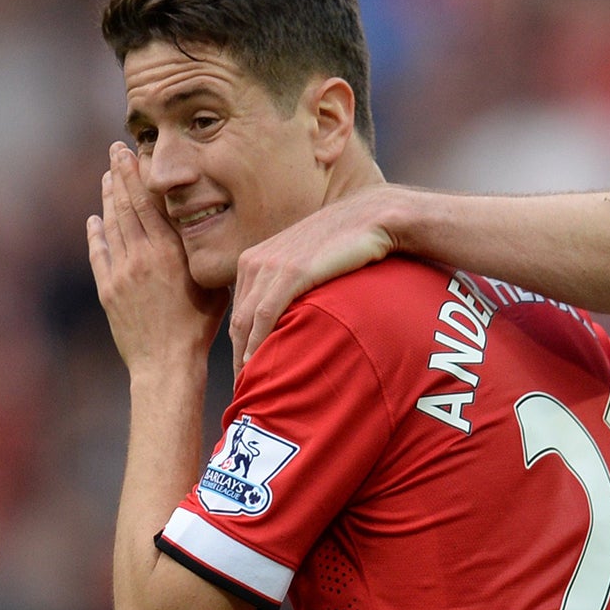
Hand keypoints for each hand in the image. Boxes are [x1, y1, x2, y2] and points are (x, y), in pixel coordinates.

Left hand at [87, 143, 226, 371]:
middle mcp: (142, 257)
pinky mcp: (108, 291)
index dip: (136, 174)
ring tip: (107, 178)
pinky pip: (99, 254)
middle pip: (126, 206)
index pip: (148, 202)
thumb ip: (204, 254)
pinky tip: (94, 220)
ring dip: (108, 199)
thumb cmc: (197, 328)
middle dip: (119, 175)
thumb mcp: (211, 285)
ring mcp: (121, 273)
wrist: (165, 364)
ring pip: (111, 226)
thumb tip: (212, 228)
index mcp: (169, 253)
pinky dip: (96, 234)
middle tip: (115, 151)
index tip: (130, 153)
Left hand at [230, 185, 400, 372]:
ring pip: (247, 321)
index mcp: (252, 260)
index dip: (239, 346)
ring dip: (246, 357)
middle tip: (245, 390)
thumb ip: (289, 284)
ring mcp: (271, 265)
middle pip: (238, 321)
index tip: (246, 374)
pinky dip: (259, 342)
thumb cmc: (344, 244)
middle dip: (238, 358)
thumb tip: (290, 316)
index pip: (239, 312)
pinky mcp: (291, 271)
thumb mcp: (305, 262)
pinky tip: (259, 364)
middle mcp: (254, 261)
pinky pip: (265, 314)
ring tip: (252, 386)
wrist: (370, 218)